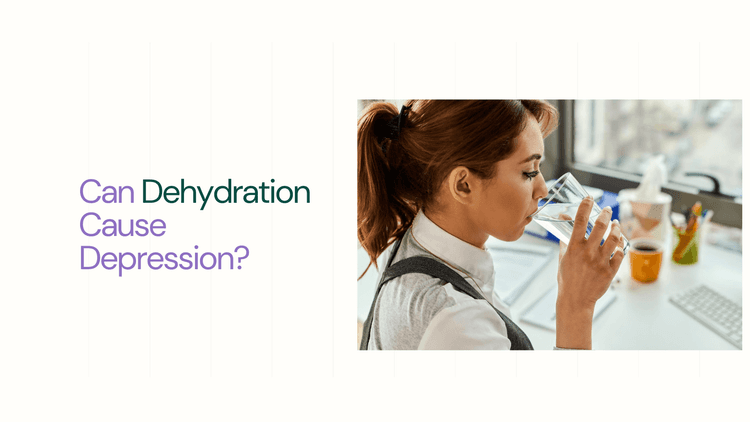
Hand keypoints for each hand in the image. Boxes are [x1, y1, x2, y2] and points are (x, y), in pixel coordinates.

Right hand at [555, 197, 624, 348]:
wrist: (575, 300)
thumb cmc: (567, 279)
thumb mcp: (562, 258)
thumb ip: (564, 240)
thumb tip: (564, 225)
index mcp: (573, 248)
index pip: (579, 221)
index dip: (585, 206)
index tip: (589, 198)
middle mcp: (588, 253)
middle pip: (600, 226)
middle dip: (605, 214)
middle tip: (607, 210)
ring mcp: (600, 262)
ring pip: (614, 238)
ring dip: (616, 228)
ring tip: (616, 224)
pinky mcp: (610, 271)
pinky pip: (620, 254)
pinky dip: (621, 246)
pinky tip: (619, 242)